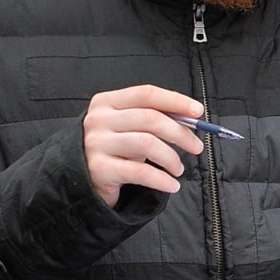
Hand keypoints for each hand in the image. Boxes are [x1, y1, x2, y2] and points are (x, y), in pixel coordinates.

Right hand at [82, 85, 205, 207]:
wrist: (81, 178)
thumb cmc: (113, 149)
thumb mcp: (128, 128)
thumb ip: (153, 119)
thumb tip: (191, 119)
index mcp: (107, 102)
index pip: (146, 94)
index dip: (175, 100)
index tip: (198, 111)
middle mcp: (98, 120)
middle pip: (150, 118)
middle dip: (180, 133)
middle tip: (196, 147)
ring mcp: (96, 144)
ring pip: (147, 144)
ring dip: (171, 158)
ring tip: (178, 169)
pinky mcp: (100, 169)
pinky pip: (140, 172)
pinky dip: (162, 180)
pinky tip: (172, 185)